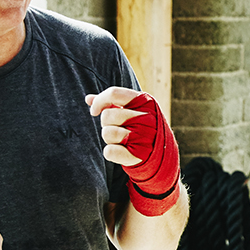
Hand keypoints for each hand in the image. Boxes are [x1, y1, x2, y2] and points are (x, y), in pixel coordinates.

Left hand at [86, 87, 180, 216]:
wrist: (162, 155)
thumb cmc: (142, 128)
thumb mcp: (133, 110)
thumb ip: (112, 103)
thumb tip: (88, 99)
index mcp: (146, 102)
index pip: (114, 93)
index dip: (99, 101)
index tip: (94, 111)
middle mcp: (147, 118)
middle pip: (107, 115)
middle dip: (106, 123)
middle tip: (116, 128)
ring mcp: (144, 137)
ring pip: (107, 133)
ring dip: (109, 138)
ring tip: (121, 140)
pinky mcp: (139, 155)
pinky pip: (109, 152)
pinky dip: (111, 153)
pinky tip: (122, 151)